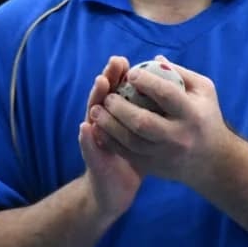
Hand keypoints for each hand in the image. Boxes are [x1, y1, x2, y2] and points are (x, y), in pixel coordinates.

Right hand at [78, 56, 141, 221]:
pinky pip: (88, 147)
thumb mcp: (143, 128)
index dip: (118, 74)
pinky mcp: (92, 158)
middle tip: (113, 64)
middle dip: (108, 79)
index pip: (115, 87)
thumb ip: (148, 105)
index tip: (123, 59)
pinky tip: (85, 128)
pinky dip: (86, 138)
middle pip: (102, 95)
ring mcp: (95, 138)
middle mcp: (103, 121)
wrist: (118, 187)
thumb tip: (161, 74)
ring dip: (95, 100)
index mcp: (117, 113)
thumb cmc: (137, 152)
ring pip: (93, 115)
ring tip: (100, 84)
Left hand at [91, 58, 231, 185]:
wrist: (211, 161)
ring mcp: (164, 154)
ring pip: (131, 141)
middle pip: (144, 122)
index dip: (147, 82)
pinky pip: (127, 154)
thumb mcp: (204, 91)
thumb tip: (154, 59)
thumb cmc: (205, 117)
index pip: (167, 95)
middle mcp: (178, 136)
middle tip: (108, 96)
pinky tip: (99, 128)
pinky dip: (110, 141)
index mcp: (192, 114)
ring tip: (96, 110)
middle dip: (121, 107)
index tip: (131, 73)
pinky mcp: (154, 167)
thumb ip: (181, 73)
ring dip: (109, 124)